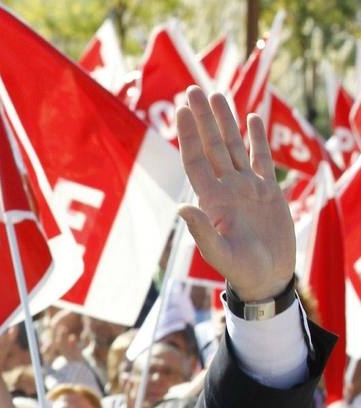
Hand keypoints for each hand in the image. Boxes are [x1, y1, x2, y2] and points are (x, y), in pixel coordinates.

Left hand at [175, 87, 293, 301]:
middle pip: (212, 145)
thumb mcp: (219, 254)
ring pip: (234, 146)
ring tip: (217, 95)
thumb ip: (200, 232)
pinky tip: (251, 117)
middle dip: (203, 117)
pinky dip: (256, 137)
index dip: (189, 134)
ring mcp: (246, 187)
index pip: (196, 159)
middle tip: (193, 88)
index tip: (180, 109)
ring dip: (225, 121)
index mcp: (212, 200)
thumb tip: (181, 207)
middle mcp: (226, 188)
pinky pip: (260, 157)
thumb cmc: (241, 271)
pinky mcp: (267, 191)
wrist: (267, 278)